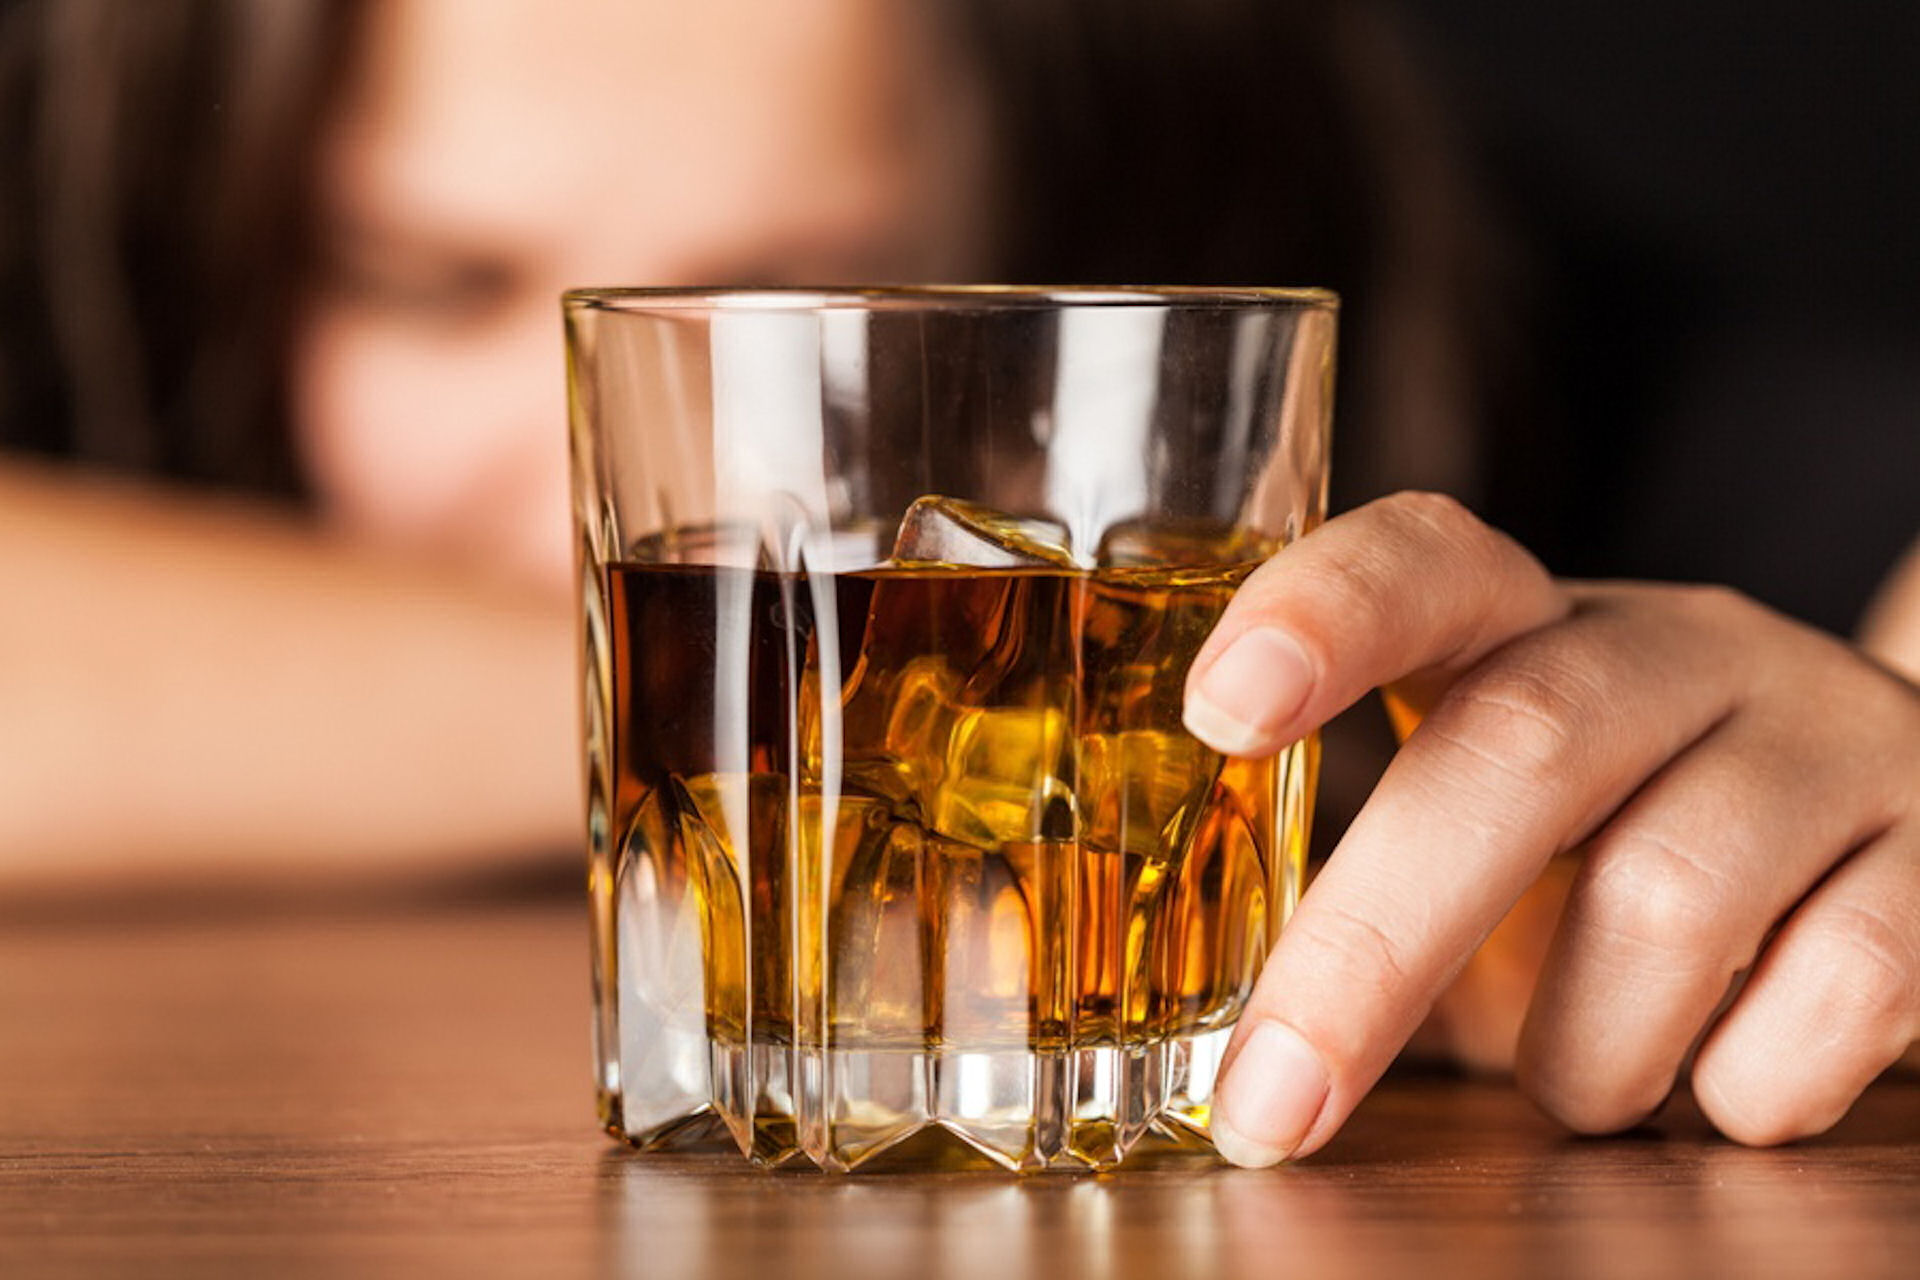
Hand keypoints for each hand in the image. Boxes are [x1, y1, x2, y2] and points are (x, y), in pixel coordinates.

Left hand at [1184, 492, 1919, 1165]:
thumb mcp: (1492, 816)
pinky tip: (1716, 1082)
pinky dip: (1740, 1082)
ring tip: (1574, 1088)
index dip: (1322, 616)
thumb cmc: (1617, 838)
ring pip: (1670, 896)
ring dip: (1584, 1049)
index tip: (1221, 709)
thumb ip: (1375, 873)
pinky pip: (1834, 990)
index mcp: (1531, 623)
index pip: (1426, 561)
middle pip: (1521, 752)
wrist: (1882, 829)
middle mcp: (1679, 648)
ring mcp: (1825, 736)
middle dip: (1378, 948)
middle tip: (1277, 1097)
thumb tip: (1230, 1042)